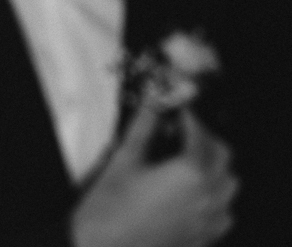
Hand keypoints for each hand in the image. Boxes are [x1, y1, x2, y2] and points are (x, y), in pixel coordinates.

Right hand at [71, 99, 238, 246]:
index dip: (189, 117)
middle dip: (205, 137)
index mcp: (190, 173)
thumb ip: (143, 128)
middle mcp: (207, 195)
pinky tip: (194, 193)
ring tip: (190, 158)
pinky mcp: (203, 236)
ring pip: (228, 184)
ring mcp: (208, 219)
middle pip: (221, 155)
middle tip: (183, 129)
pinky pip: (223, 211)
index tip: (177, 108)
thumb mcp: (124, 160)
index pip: (199, 134)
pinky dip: (215, 195)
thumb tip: (152, 103)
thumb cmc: (110, 207)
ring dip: (215, 166)